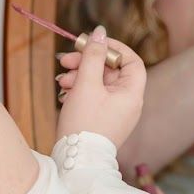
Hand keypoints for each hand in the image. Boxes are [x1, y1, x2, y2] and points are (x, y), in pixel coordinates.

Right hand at [55, 26, 146, 148]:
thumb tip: (100, 32)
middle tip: (66, 59)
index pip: (131, 60)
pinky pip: (94, 96)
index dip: (113, 48)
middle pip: (111, 70)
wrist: (76, 161)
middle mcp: (128, 103)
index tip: (93, 42)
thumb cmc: (84, 123)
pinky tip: (64, 90)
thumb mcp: (87, 84)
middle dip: (88, 62)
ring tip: (61, 79)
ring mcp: (116, 112)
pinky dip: (80, 89)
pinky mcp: (103, 119)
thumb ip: (93, 56)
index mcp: (132, 94)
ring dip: (80, 75)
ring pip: (99, 82)